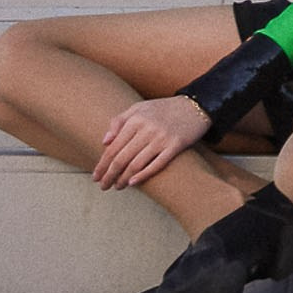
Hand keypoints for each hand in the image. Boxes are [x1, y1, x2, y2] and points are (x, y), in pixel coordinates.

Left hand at [93, 95, 210, 189]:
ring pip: (136, 164)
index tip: (95, 177)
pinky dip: (143, 175)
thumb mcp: (139, 108)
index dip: (102, 165)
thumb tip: (104, 142)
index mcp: (136, 119)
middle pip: (122, 158)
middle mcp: (147, 129)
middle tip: (103, 186)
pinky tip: (133, 183)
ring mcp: (162, 138)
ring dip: (123, 179)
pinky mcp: (176, 145)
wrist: (197, 105)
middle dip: (109, 175)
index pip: (113, 148)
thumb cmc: (164, 109)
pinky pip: (156, 164)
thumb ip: (119, 121)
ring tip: (117, 187)